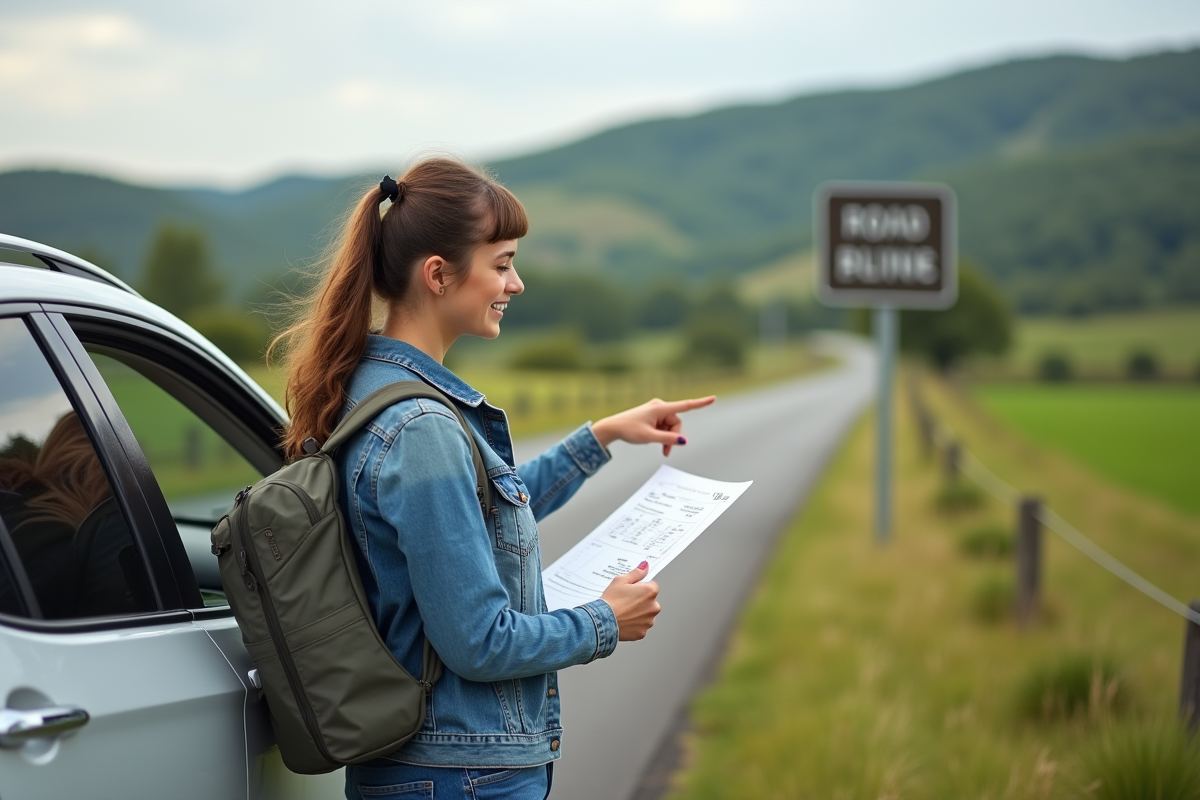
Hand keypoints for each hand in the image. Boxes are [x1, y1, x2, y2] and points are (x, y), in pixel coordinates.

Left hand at [591, 395, 715, 456]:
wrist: (613, 427)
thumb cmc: (629, 429)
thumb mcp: (649, 437)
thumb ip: (667, 439)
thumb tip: (683, 441)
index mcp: (660, 408)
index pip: (685, 406)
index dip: (701, 403)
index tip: (713, 398)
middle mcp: (660, 407)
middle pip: (677, 423)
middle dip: (673, 437)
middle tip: (666, 451)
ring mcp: (657, 411)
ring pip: (671, 426)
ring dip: (668, 438)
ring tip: (660, 448)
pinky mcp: (654, 416)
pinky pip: (664, 426)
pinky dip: (663, 435)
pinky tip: (657, 442)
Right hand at [600, 562, 660, 640]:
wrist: (602, 620)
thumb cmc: (611, 600)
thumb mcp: (620, 580)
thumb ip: (636, 573)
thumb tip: (645, 566)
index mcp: (650, 591)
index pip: (652, 586)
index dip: (640, 588)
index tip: (631, 592)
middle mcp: (653, 606)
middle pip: (650, 601)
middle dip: (641, 601)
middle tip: (626, 602)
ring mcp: (649, 621)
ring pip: (646, 614)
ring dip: (639, 613)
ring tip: (624, 612)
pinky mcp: (643, 632)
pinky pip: (641, 626)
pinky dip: (635, 624)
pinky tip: (625, 621)